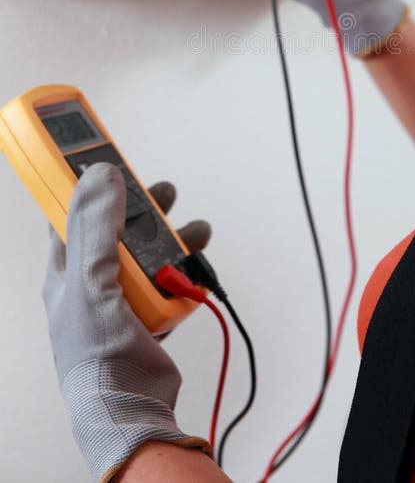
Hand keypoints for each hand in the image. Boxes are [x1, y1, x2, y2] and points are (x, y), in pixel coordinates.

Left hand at [42, 163, 212, 482]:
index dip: (86, 182)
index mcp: (66, 268)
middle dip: (142, 206)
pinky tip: (195, 266)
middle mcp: (92, 278)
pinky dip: (185, 269)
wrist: (130, 411)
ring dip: (172, 237)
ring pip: (149, 250)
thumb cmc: (95, 355)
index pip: (70, 212)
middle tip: (163, 191)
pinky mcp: (149, 312)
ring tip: (195, 230)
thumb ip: (95, 227)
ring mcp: (121, 296)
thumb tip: (100, 174)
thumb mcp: (90, 282)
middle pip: (118, 226)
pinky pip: (170, 279)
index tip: (106, 155)